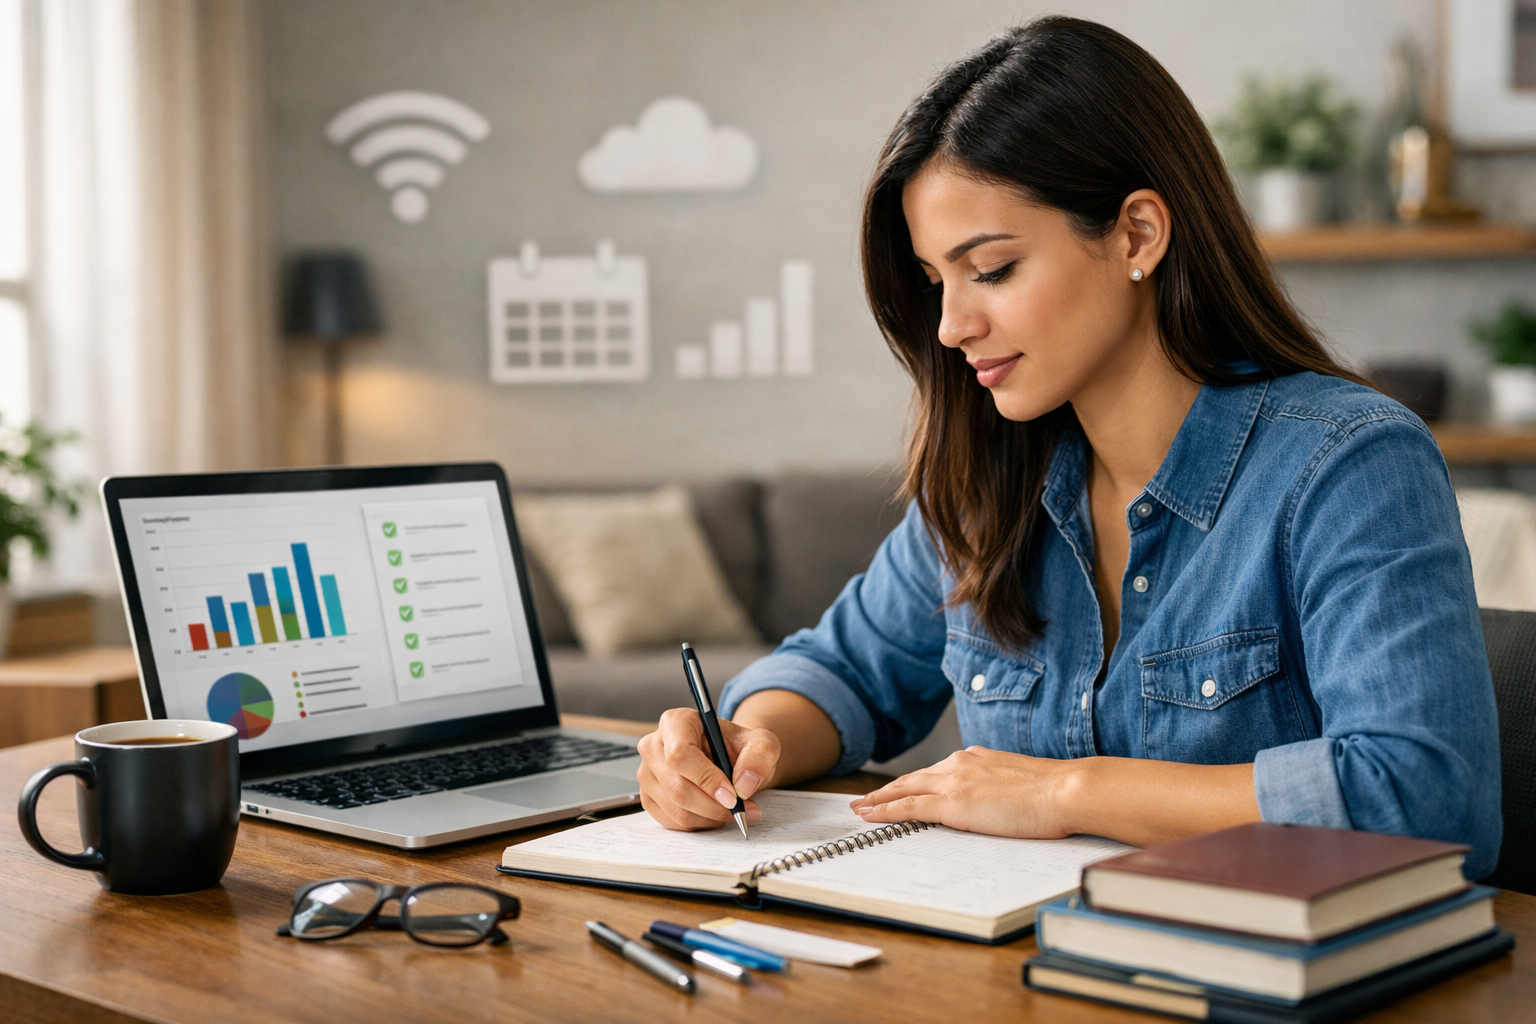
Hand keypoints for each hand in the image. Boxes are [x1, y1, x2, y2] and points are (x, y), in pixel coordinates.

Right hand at [637, 707, 780, 830]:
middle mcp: (654, 746)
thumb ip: (760, 757)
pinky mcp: (649, 797)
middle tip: (740, 809)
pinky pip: (672, 822)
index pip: (680, 754)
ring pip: (675, 809)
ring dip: (709, 817)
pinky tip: (714, 813)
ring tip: (732, 810)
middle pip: (677, 787)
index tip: (733, 795)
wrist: (731, 760)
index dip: (706, 779)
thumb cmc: (740, 748)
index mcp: (677, 722)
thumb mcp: (762, 743)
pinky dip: (699, 824)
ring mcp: (647, 774)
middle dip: (713, 806)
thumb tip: (744, 784)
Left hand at [849, 746, 1082, 837]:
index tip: (900, 789)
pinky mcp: (952, 803)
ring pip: (904, 789)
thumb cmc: (1055, 793)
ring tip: (860, 809)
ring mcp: (954, 782)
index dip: (914, 783)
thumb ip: (999, 788)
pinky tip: (869, 816)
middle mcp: (960, 764)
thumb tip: (994, 803)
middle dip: (887, 789)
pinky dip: (884, 811)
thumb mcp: (1020, 784)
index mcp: (976, 759)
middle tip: (865, 799)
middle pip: (913, 778)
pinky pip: (908, 807)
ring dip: (878, 800)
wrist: (1066, 790)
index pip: (936, 773)